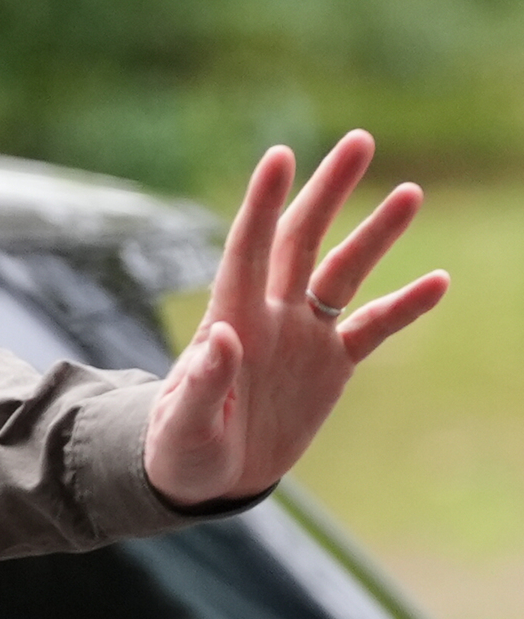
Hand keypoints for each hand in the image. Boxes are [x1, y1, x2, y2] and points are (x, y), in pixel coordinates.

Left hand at [143, 131, 448, 506]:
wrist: (207, 478)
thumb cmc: (180, 450)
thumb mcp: (182, 426)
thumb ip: (201, 384)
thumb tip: (221, 336)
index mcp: (228, 320)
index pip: (248, 248)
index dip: (262, 203)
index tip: (281, 154)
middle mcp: (269, 315)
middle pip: (302, 240)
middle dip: (328, 192)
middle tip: (359, 140)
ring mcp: (303, 336)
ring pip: (344, 273)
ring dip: (375, 234)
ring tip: (409, 191)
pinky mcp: (331, 365)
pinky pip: (374, 328)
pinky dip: (405, 307)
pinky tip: (439, 281)